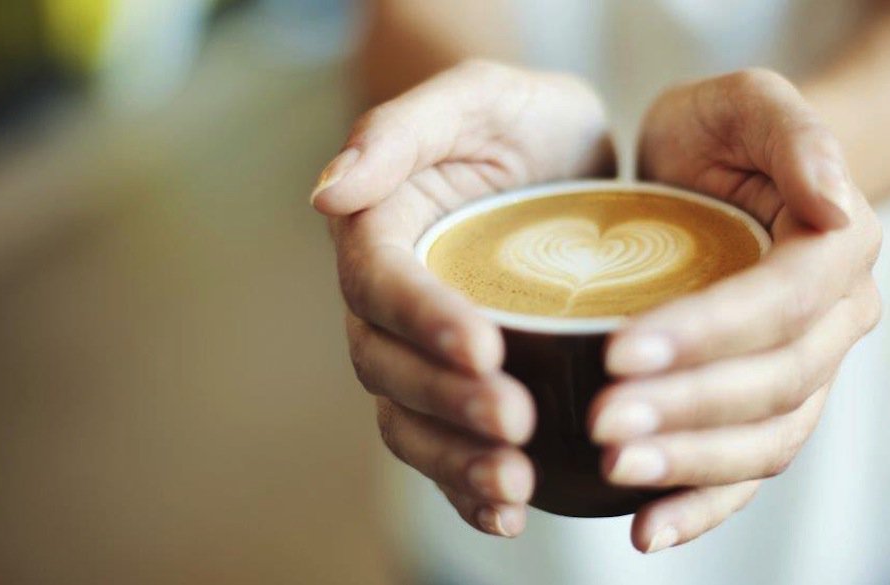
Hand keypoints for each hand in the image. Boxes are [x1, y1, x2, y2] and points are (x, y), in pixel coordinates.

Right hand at [314, 60, 613, 536]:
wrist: (564, 155)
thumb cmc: (519, 118)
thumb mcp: (476, 96)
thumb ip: (400, 130)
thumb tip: (325, 195)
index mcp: (381, 229)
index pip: (382, 284)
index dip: (424, 321)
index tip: (485, 348)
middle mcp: (390, 299)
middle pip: (388, 365)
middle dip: (446, 402)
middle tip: (516, 422)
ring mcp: (421, 349)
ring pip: (409, 419)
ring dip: (454, 460)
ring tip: (515, 485)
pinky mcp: (461, 383)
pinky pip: (444, 445)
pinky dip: (466, 487)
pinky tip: (508, 513)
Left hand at [588, 69, 882, 552]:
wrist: (718, 174)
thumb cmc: (722, 134)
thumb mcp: (746, 102)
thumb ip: (793, 130)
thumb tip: (836, 202)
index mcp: (836, 248)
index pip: (779, 303)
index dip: (707, 333)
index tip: (619, 348)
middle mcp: (834, 320)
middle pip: (772, 383)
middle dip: (687, 408)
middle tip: (602, 420)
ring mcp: (806, 371)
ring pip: (766, 439)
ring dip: (692, 465)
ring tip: (616, 469)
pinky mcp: (765, 407)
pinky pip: (747, 471)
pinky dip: (702, 506)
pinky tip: (645, 530)